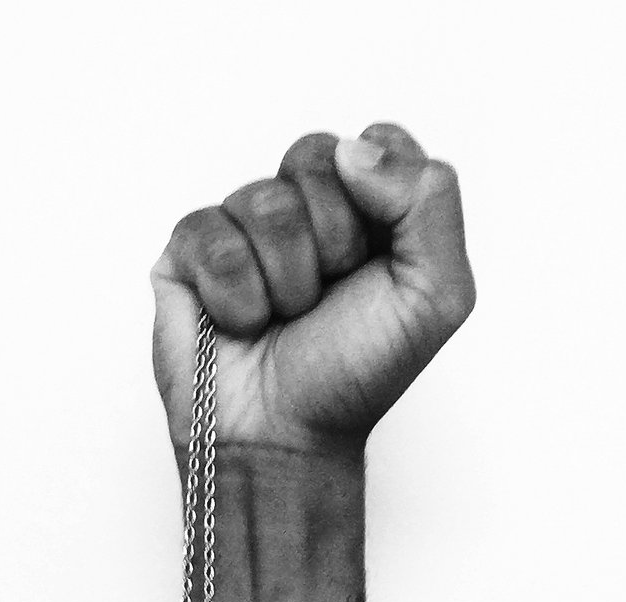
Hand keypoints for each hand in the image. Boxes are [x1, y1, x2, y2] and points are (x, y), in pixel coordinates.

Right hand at [150, 123, 475, 463]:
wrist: (286, 437)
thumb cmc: (354, 374)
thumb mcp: (436, 296)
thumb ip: (430, 202)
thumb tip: (354, 150)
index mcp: (367, 210)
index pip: (377, 141)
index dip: (381, 198)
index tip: (378, 262)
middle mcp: (303, 208)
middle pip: (317, 156)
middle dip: (333, 242)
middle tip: (328, 298)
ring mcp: (242, 227)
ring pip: (265, 202)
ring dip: (287, 281)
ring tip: (285, 319)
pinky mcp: (189, 251)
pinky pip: (212, 236)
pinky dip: (238, 297)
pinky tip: (243, 324)